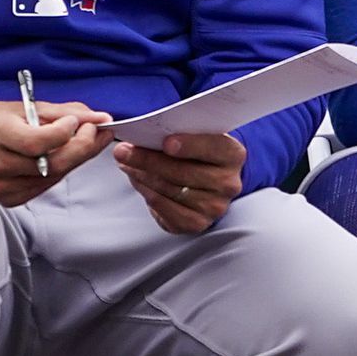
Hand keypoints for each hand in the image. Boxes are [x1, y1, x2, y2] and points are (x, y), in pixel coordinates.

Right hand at [0, 100, 111, 205]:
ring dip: (74, 159)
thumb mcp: (25, 108)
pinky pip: (44, 187)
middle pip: (51, 164)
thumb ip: (65, 113)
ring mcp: (1, 186)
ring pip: (53, 177)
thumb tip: (100, 118)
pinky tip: (61, 157)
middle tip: (96, 132)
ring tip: (83, 140)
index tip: (77, 121)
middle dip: (82, 148)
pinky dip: (58, 171)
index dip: (63, 133)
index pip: (36, 142)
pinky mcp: (8, 199)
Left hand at [113, 128, 247, 234]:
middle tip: (123, 151)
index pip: (213, 148)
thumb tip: (147, 134)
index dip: (190, 145)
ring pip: (170, 190)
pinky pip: (165, 208)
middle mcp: (228, 183)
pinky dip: (147, 193)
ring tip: (125, 163)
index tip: (166, 142)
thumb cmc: (198, 154)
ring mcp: (214, 206)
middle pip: (184, 172)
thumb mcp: (198, 137)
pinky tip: (137, 180)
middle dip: (149, 160)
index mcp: (233, 155)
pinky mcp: (197, 223)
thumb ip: (181, 132)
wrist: (209, 182)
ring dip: (142, 175)